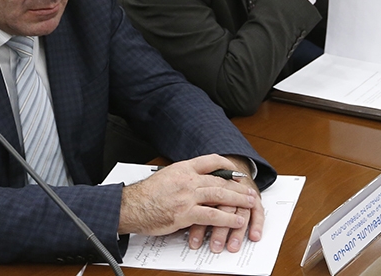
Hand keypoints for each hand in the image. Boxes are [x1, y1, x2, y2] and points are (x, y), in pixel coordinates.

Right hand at [118, 155, 260, 251]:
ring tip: (250, 204)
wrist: (131, 207)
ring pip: (220, 195)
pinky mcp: (186, 214)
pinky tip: (237, 220)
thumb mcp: (166, 176)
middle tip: (250, 190)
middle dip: (238, 186)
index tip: (235, 171)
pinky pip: (212, 215)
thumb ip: (184, 177)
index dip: (227, 165)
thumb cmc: (146, 194)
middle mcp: (188, 179)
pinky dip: (228, 218)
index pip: (211, 160)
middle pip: (220, 180)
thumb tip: (198, 180)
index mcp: (183, 168)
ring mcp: (188, 196)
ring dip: (238, 200)